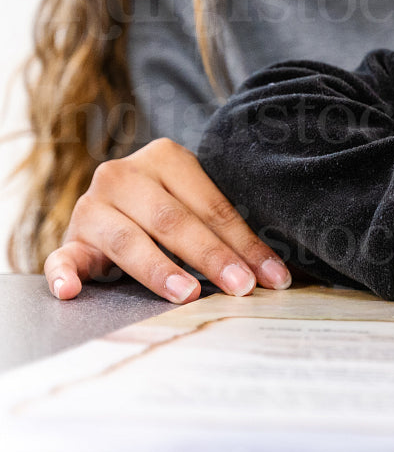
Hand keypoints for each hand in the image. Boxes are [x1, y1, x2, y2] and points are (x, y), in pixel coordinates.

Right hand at [43, 139, 291, 303]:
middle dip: (213, 257)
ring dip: (160, 270)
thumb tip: (275, 272)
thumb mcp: (197, 206)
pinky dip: (63, 274)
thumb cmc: (170, 206)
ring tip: (189, 294)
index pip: (211, 206)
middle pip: (174, 221)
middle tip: (242, 287)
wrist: (116, 202)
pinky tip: (72, 290)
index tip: (271, 275)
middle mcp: (123, 175)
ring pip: (128, 240)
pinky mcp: (69, 239)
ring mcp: (91, 206)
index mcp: (165, 158)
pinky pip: (61, 258)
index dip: (244, 243)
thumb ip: (225, 230)